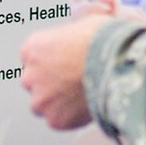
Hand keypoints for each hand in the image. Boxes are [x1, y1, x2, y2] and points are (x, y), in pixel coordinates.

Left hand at [19, 12, 108, 129]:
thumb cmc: (103, 40)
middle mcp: (30, 75)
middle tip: (75, 81)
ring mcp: (41, 100)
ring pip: (45, 105)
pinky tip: (88, 106)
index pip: (34, 59)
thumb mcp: (83, 24)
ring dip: (59, 102)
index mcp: (32, 48)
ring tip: (82, 96)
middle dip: (52, 84)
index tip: (65, 65)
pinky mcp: (55, 120)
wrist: (115, 63)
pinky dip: (72, 117)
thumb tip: (80, 38)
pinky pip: (61, 120)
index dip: (53, 62)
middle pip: (35, 83)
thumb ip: (72, 37)